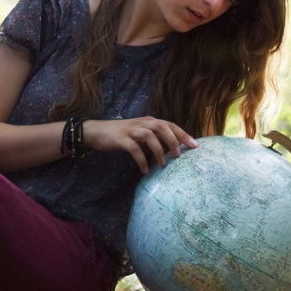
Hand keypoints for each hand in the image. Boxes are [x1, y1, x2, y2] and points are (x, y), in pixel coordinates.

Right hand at [83, 118, 197, 173]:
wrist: (95, 132)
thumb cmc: (120, 135)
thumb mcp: (139, 133)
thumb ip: (154, 138)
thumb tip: (172, 148)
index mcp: (148, 121)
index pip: (170, 125)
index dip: (183, 134)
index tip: (195, 145)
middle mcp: (142, 123)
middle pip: (162, 127)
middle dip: (173, 140)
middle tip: (179, 155)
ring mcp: (131, 130)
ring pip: (149, 136)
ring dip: (158, 150)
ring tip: (163, 164)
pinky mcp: (120, 139)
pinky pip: (134, 149)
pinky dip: (141, 160)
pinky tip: (145, 170)